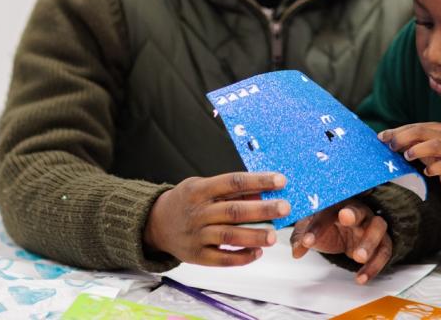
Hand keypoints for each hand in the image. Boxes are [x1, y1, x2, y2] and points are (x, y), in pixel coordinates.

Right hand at [143, 172, 289, 265]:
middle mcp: (198, 212)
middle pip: (234, 211)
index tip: (280, 180)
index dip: (257, 181)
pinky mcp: (196, 256)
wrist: (156, 223)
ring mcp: (196, 235)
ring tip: (274, 236)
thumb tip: (262, 193)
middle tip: (285, 208)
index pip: (233, 182)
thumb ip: (229, 190)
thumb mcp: (202, 186)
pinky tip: (257, 253)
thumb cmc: (187, 200)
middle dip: (262, 210)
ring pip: (229, 236)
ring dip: (254, 236)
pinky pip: (221, 259)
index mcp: (200, 190)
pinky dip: (241, 257)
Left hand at [290, 199, 391, 283]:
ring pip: (377, 228)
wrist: (348, 233)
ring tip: (358, 257)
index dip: (317, 225)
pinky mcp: (383, 241)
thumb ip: (302, 236)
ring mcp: (372, 225)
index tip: (307, 241)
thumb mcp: (312, 228)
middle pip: (358, 209)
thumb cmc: (330, 226)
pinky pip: (384, 251)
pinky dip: (374, 265)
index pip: (327, 211)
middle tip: (345, 218)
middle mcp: (357, 211)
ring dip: (369, 242)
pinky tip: (361, 278)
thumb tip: (297, 250)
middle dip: (352, 214)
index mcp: (337, 204)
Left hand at [378, 123, 440, 190]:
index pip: (413, 126)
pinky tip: (427, 172)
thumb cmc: (440, 156)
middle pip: (421, 131)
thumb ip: (408, 142)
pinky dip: (433, 168)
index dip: (396, 131)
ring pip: (434, 145)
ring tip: (407, 156)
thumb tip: (386, 139)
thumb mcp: (424, 146)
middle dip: (403, 138)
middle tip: (391, 146)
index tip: (381, 137)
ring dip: (418, 149)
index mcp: (434, 129)